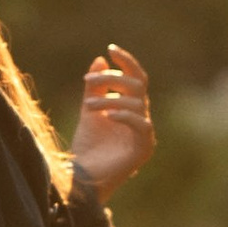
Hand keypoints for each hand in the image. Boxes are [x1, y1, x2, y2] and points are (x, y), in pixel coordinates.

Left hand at [71, 42, 153, 198]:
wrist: (82, 177)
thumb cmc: (87, 146)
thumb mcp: (89, 109)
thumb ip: (95, 85)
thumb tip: (100, 58)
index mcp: (131, 108)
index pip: (136, 78)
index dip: (127, 62)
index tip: (110, 49)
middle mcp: (141, 118)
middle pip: (138, 86)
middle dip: (114, 78)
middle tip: (89, 79)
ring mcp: (144, 133)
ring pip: (136, 103)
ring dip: (109, 99)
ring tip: (88, 104)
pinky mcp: (144, 148)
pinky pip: (141, 124)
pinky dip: (125, 116)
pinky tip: (107, 115)